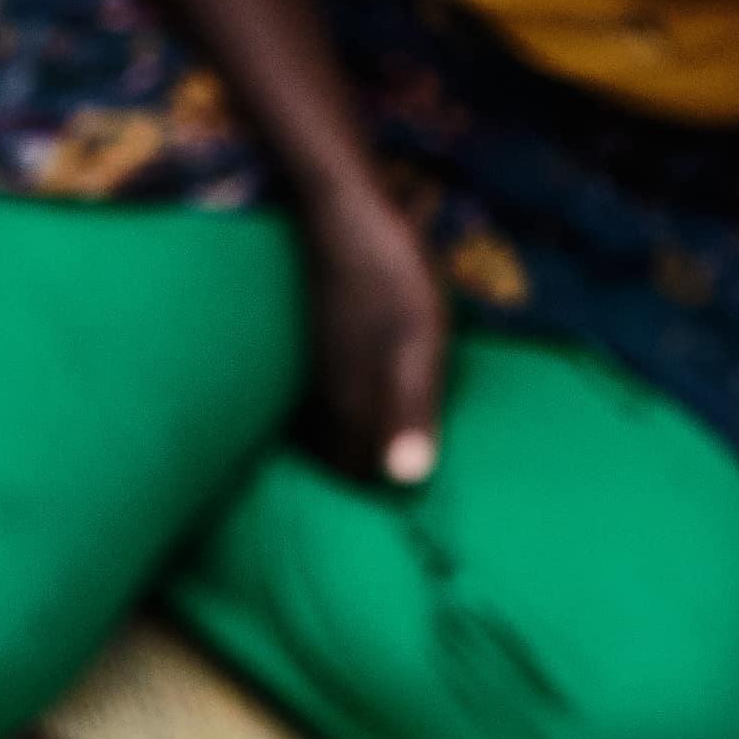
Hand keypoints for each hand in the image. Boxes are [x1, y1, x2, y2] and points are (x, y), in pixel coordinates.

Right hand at [293, 180, 451, 491]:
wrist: (343, 208)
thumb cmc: (393, 274)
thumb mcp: (421, 341)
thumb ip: (412, 408)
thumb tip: (406, 480)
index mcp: (354, 401)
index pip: (358, 477)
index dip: (381, 505)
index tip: (407, 529)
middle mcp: (327, 393)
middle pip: (337, 461)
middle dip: (360, 489)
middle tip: (393, 516)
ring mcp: (318, 368)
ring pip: (325, 434)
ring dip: (350, 456)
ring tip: (377, 479)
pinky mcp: (319, 347)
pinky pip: (321, 404)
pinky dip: (341, 423)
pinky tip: (361, 422)